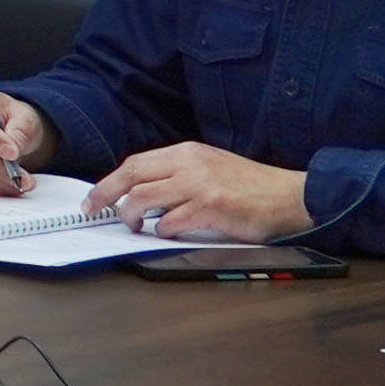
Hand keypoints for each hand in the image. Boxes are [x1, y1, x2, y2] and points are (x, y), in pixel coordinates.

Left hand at [84, 141, 312, 243]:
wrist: (291, 196)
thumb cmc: (252, 187)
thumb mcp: (211, 166)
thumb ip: (179, 173)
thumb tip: (142, 190)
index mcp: (187, 152)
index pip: (135, 163)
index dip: (110, 181)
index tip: (96, 197)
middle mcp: (190, 164)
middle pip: (131, 175)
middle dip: (105, 194)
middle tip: (93, 210)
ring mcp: (200, 185)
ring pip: (143, 198)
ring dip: (131, 215)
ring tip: (132, 226)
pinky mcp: (211, 208)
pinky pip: (170, 221)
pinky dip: (161, 230)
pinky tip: (165, 232)